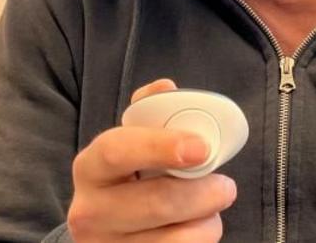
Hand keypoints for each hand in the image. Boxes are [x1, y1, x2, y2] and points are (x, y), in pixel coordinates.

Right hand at [67, 79, 237, 241]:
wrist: (108, 233)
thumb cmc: (129, 179)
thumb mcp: (131, 145)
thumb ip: (150, 113)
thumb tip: (166, 88)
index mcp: (90, 168)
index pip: (117, 151)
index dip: (160, 146)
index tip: (202, 148)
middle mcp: (90, 212)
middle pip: (155, 203)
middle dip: (202, 193)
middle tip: (225, 186)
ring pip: (176, 239)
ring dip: (207, 221)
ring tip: (210, 209)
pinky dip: (200, 241)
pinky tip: (197, 229)